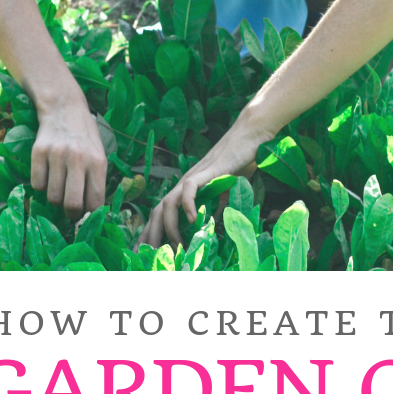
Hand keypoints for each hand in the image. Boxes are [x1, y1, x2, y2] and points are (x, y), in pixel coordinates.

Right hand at [30, 89, 107, 220]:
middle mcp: (77, 158)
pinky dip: (41, 186)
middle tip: (70, 211)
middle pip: (71, 203)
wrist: (64, 107)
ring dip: (55, 199)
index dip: (90, 215)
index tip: (86, 215)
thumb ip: (96, 179)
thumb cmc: (85, 136)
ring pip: (52, 197)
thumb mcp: (99, 154)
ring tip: (59, 190)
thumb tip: (92, 211)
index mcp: (97, 161)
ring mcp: (56, 155)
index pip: (95, 201)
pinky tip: (48, 176)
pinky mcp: (38, 152)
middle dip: (71, 214)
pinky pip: (37, 184)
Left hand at [137, 107, 273, 249]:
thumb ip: (217, 209)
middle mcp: (183, 185)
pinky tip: (192, 220)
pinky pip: (189, 189)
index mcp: (186, 191)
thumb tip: (214, 229)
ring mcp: (192, 177)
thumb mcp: (225, 194)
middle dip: (151, 235)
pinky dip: (188, 205)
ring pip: (168, 202)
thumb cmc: (238, 163)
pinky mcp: (205, 171)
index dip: (152, 232)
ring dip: (169, 225)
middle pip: (157, 211)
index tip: (144, 251)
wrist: (248, 137)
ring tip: (176, 245)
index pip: (161, 213)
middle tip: (147, 256)